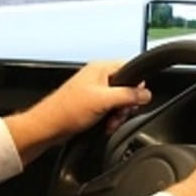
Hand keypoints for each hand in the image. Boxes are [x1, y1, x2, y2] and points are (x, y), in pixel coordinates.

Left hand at [4, 60, 151, 166]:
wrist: (49, 127)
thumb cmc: (67, 110)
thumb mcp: (104, 100)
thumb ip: (128, 95)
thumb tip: (146, 94)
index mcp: (100, 68)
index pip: (130, 69)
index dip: (136, 85)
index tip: (134, 99)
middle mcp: (98, 78)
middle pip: (127, 88)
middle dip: (125, 105)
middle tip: (118, 113)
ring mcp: (95, 92)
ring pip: (119, 102)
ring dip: (117, 115)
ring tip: (108, 122)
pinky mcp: (92, 106)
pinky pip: (110, 111)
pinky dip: (110, 120)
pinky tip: (104, 126)